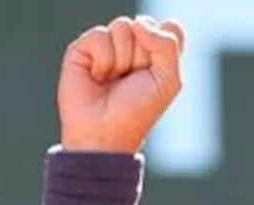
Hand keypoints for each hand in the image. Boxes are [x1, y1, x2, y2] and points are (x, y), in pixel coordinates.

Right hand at [57, 15, 185, 153]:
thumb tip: (137, 23)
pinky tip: (97, 77)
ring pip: (123, 26)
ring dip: (122, 60)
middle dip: (142, 56)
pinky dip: (103, 60)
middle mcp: (132, 46)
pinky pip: (100, 35)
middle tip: (132, 80)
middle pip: (145, 24)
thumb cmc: (138, 110)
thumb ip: (168, 45)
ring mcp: (108, 45)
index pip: (169, 27)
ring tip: (113, 79)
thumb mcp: (168, 80)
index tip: (156, 70)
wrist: (105, 132)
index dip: (164, 44)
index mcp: (156, 53)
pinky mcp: (84, 48)